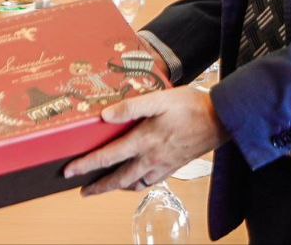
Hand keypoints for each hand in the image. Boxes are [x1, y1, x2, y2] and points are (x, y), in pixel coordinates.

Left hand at [63, 86, 228, 195]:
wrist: (221, 119)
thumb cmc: (191, 106)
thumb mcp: (159, 99)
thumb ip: (131, 107)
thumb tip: (105, 116)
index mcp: (144, 141)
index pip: (108, 157)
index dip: (86, 164)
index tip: (69, 171)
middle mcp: (151, 158)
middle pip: (118, 179)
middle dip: (98, 186)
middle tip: (83, 190)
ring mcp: (163, 165)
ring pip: (134, 184)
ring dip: (117, 188)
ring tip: (105, 186)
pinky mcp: (174, 166)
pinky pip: (150, 182)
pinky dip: (137, 185)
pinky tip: (135, 180)